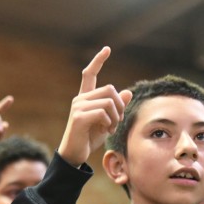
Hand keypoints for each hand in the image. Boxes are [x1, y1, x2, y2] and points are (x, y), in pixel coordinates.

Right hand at [57, 47, 131, 166]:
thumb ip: (116, 107)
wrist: (75, 154)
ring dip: (116, 117)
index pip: (89, 74)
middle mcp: (80, 99)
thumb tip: (128, 93)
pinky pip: (103, 113)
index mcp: (85, 98)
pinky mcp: (79, 117)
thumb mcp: (107, 121)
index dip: (98, 61)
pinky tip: (107, 131)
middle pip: (109, 89)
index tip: (107, 49)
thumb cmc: (90, 138)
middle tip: (118, 121)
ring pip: (109, 101)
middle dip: (120, 105)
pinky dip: (110, 123)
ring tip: (112, 128)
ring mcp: (78, 107)